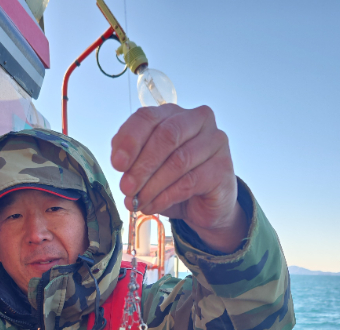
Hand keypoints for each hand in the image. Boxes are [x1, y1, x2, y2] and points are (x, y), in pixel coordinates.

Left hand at [111, 104, 246, 252]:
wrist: (204, 206)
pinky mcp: (223, 168)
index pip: (148, 116)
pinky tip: (154, 206)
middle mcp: (198, 120)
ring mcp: (215, 142)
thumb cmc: (174, 181)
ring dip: (152, 185)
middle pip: (166, 136)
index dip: (130, 140)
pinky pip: (190, 181)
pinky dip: (166, 196)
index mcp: (174, 113)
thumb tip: (120, 162)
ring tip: (138, 202)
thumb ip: (133, 158)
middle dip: (141, 165)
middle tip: (126, 188)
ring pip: (178, 161)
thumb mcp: (148, 167)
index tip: (117, 164)